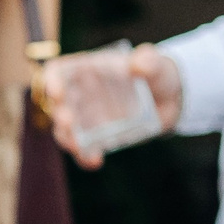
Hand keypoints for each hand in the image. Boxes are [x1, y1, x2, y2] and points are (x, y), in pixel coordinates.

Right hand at [39, 44, 181, 166]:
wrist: (171, 101)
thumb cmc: (158, 75)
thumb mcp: (156, 65)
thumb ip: (148, 61)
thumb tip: (138, 64)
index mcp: (87, 70)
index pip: (58, 72)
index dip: (51, 81)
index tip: (56, 92)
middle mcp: (81, 94)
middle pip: (58, 105)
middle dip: (58, 114)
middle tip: (68, 121)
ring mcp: (87, 117)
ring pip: (66, 130)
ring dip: (67, 138)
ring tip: (78, 147)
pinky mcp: (97, 137)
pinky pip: (84, 149)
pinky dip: (85, 157)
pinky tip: (96, 161)